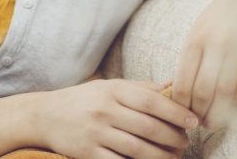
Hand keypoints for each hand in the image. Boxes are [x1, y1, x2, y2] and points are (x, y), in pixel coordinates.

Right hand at [37, 79, 193, 158]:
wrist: (43, 116)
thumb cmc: (83, 100)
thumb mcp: (108, 86)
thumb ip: (141, 88)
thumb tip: (175, 85)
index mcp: (111, 90)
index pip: (151, 101)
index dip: (177, 112)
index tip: (194, 122)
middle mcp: (103, 110)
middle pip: (149, 127)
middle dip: (174, 138)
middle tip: (185, 141)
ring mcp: (95, 133)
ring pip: (139, 149)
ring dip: (163, 156)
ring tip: (174, 156)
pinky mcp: (88, 153)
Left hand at [172, 0, 236, 129]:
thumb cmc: (225, 9)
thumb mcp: (201, 26)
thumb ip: (193, 52)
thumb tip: (181, 81)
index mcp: (195, 38)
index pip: (182, 79)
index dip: (179, 102)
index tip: (178, 112)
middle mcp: (214, 46)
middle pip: (201, 90)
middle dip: (197, 111)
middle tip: (196, 124)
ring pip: (224, 92)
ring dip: (217, 112)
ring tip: (212, 122)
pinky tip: (232, 107)